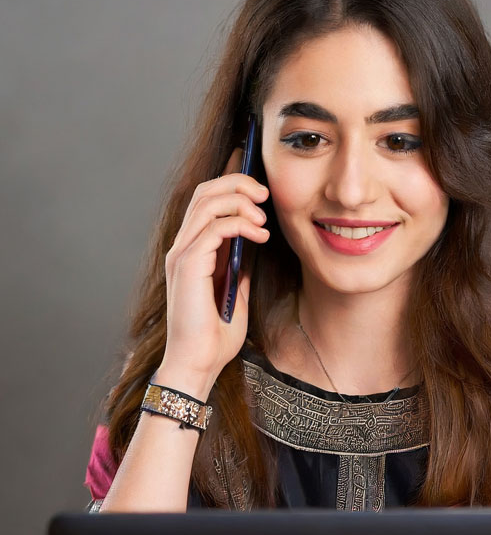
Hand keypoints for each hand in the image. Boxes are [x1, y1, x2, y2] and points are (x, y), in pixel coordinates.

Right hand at [158, 148, 269, 397]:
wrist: (199, 363)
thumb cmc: (215, 336)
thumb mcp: (236, 291)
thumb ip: (240, 264)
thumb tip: (254, 240)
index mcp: (192, 250)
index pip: (205, 200)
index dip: (229, 179)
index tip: (256, 171)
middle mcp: (182, 247)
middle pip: (204, 191)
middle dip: (237, 182)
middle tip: (265, 192)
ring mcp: (182, 254)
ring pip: (206, 201)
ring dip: (240, 200)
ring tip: (264, 216)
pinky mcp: (187, 265)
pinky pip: (214, 227)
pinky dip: (240, 223)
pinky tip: (260, 234)